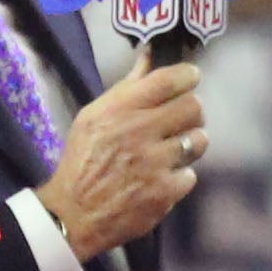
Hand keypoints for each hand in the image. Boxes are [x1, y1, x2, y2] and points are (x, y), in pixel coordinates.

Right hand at [35, 53, 205, 259]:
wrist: (72, 214)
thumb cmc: (82, 160)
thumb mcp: (93, 117)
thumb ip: (127, 87)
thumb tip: (150, 55)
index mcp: (120, 110)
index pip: (169, 80)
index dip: (188, 75)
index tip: (191, 78)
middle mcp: (139, 132)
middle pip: (194, 107)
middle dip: (191, 112)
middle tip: (180, 121)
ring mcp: (154, 163)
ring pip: (199, 140)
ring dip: (190, 145)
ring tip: (172, 152)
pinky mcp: (164, 192)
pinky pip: (190, 175)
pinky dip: (179, 178)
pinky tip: (161, 180)